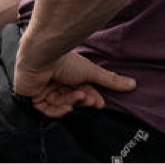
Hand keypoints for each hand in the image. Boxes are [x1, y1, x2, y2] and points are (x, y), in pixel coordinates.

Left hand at [14, 48, 135, 117]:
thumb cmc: (65, 60)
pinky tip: (64, 104)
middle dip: (81, 100)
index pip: (79, 91)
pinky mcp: (30, 94)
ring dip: (70, 101)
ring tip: (76, 94)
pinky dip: (56, 109)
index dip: (89, 98)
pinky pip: (45, 110)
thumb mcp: (91, 71)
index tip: (99, 103)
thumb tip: (134, 84)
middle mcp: (53, 80)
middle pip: (69, 98)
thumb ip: (110, 80)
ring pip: (59, 104)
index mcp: (65, 73)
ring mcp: (41, 87)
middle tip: (89, 98)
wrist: (42, 55)